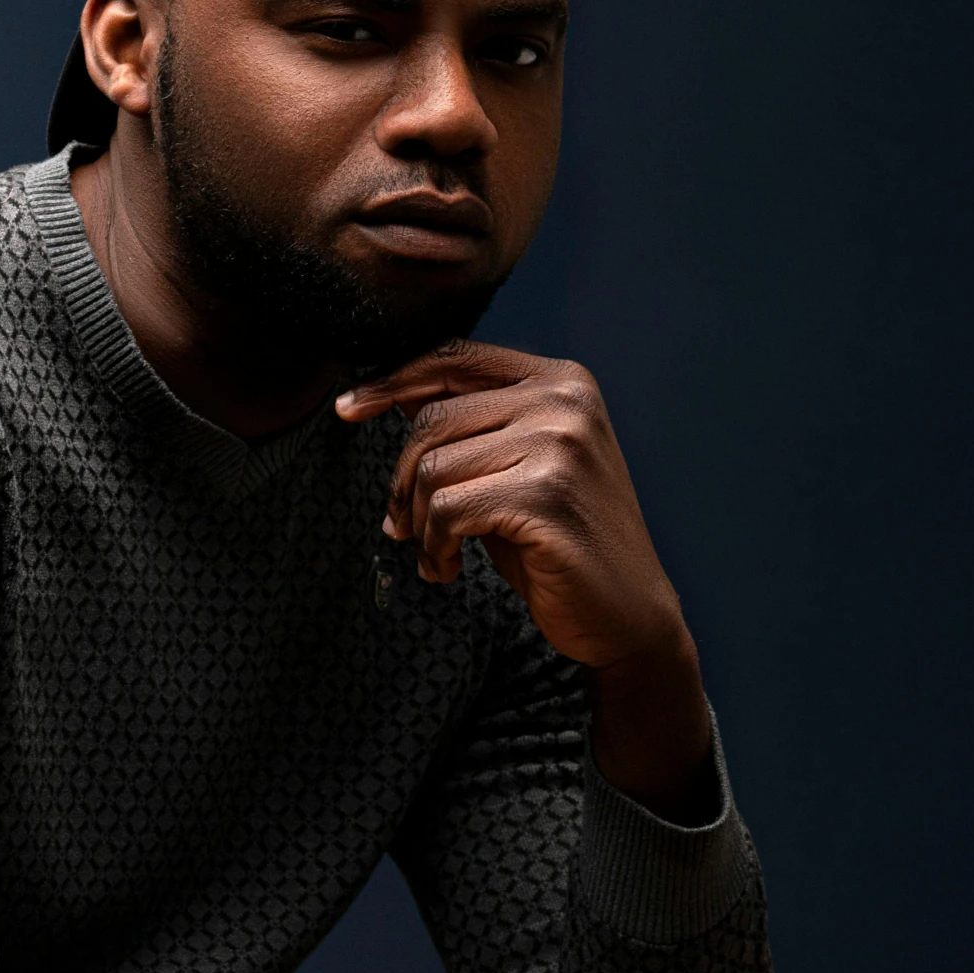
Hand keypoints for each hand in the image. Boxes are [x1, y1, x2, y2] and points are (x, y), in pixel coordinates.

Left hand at [336, 340, 710, 814]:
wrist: (627, 615)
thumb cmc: (560, 540)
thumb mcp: (517, 465)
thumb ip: (473, 424)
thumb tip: (393, 394)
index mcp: (560, 379)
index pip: (453, 357)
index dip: (391, 380)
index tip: (346, 409)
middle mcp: (564, 401)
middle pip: (432, 421)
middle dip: (402, 480)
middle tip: (403, 526)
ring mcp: (559, 446)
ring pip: (433, 469)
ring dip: (418, 523)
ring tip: (435, 552)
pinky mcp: (545, 497)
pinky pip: (447, 511)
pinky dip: (434, 547)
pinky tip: (447, 568)